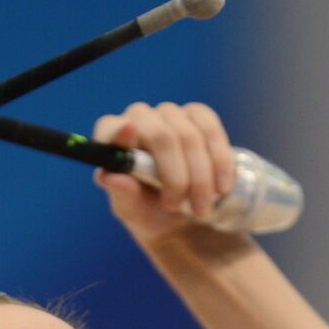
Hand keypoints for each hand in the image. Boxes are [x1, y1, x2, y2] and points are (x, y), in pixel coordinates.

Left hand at [92, 102, 236, 247]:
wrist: (181, 215)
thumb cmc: (147, 210)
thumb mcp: (132, 210)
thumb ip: (121, 193)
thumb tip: (107, 176)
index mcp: (112, 140)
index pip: (110, 128)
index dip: (120, 132)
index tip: (129, 134)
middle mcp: (138, 119)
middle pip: (160, 136)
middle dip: (175, 176)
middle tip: (176, 206)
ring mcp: (169, 114)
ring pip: (190, 137)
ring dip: (200, 178)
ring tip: (201, 209)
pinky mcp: (197, 115)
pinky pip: (211, 130)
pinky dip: (220, 161)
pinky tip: (222, 186)